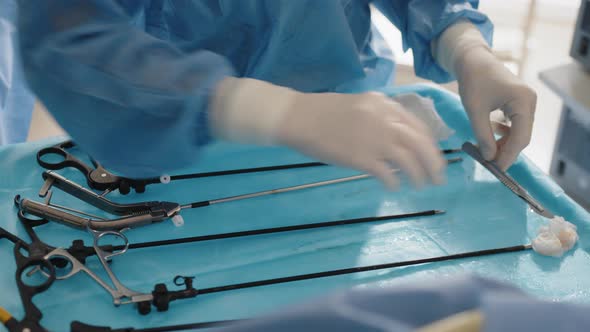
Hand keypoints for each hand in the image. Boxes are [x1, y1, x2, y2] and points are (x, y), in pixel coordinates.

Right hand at [276, 92, 445, 188]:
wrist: (298, 117)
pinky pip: (387, 173)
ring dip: (419, 176)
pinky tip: (393, 188)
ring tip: (420, 186)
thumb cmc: (323, 112)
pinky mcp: (361, 157)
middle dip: (434, 163)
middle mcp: (385, 120)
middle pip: (420, 143)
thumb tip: (397, 138)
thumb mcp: (359, 105)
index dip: (430, 145)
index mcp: (385, 105)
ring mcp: (374, 139)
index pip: (418, 127)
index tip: (434, 157)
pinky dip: (394, 182)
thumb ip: (380, 117)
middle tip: (438, 178)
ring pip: (408, 160)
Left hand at [455, 47, 536, 169]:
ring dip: (504, 143)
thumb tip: (489, 158)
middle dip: (506, 151)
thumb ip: (483, 135)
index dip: (508, 155)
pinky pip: (515, 124)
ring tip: (487, 151)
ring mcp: (526, 101)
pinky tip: (490, 135)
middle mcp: (529, 101)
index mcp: (523, 101)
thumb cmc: (473, 81)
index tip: (496, 169)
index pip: (521, 137)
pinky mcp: (519, 102)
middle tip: (489, 164)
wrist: (472, 60)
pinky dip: (503, 133)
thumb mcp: (475, 111)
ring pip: (519, 131)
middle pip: (522, 135)